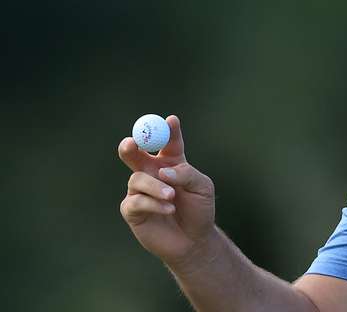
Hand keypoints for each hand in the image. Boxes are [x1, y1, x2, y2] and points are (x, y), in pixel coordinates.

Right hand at [118, 115, 215, 267]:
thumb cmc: (200, 210)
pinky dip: (153, 203)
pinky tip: (168, 208)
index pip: (168, 142)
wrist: (195, 240)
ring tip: (172, 197)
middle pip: (136, 154)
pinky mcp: (133, 210)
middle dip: (131, 145)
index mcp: (171, 162)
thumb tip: (163, 171)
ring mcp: (140, 191)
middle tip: (130, 142)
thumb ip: (186, 174)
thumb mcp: (202, 187)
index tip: (171, 120)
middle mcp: (152, 173)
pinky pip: (136, 201)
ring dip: (155, 186)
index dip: (169, 130)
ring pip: (137, 179)